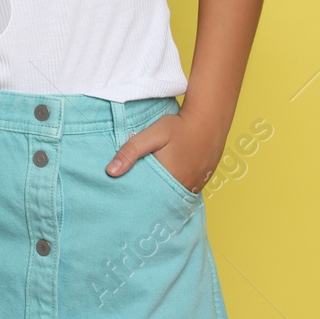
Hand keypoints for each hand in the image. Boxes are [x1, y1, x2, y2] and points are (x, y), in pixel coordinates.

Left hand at [105, 110, 222, 192]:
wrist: (208, 119)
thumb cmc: (179, 126)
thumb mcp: (152, 135)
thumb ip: (131, 151)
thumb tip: (110, 171)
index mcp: (170, 181)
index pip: (149, 199)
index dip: (137, 198)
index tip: (125, 197)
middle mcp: (185, 188)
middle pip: (161, 198)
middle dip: (148, 196)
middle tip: (134, 191)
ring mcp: (196, 185)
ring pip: (174, 194)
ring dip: (162, 190)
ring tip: (149, 184)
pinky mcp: (202, 179)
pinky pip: (184, 188)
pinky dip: (174, 185)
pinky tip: (167, 177)